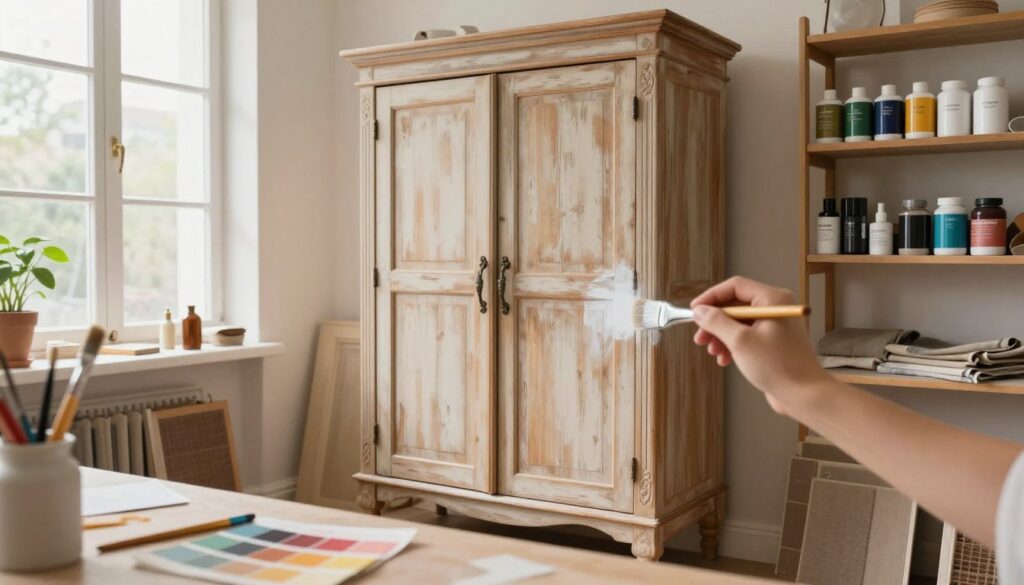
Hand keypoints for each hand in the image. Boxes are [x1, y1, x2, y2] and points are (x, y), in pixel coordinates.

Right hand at [690, 276, 825, 414]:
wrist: (803, 394)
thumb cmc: (778, 366)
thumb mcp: (740, 341)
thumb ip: (717, 322)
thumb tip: (699, 311)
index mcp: (773, 300)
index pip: (735, 287)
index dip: (712, 297)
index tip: (695, 310)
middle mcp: (776, 308)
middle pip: (735, 305)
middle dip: (715, 322)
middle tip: (700, 336)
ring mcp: (775, 325)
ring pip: (739, 322)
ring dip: (721, 336)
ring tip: (712, 351)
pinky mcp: (773, 342)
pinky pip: (747, 336)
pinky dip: (732, 345)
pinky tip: (725, 359)